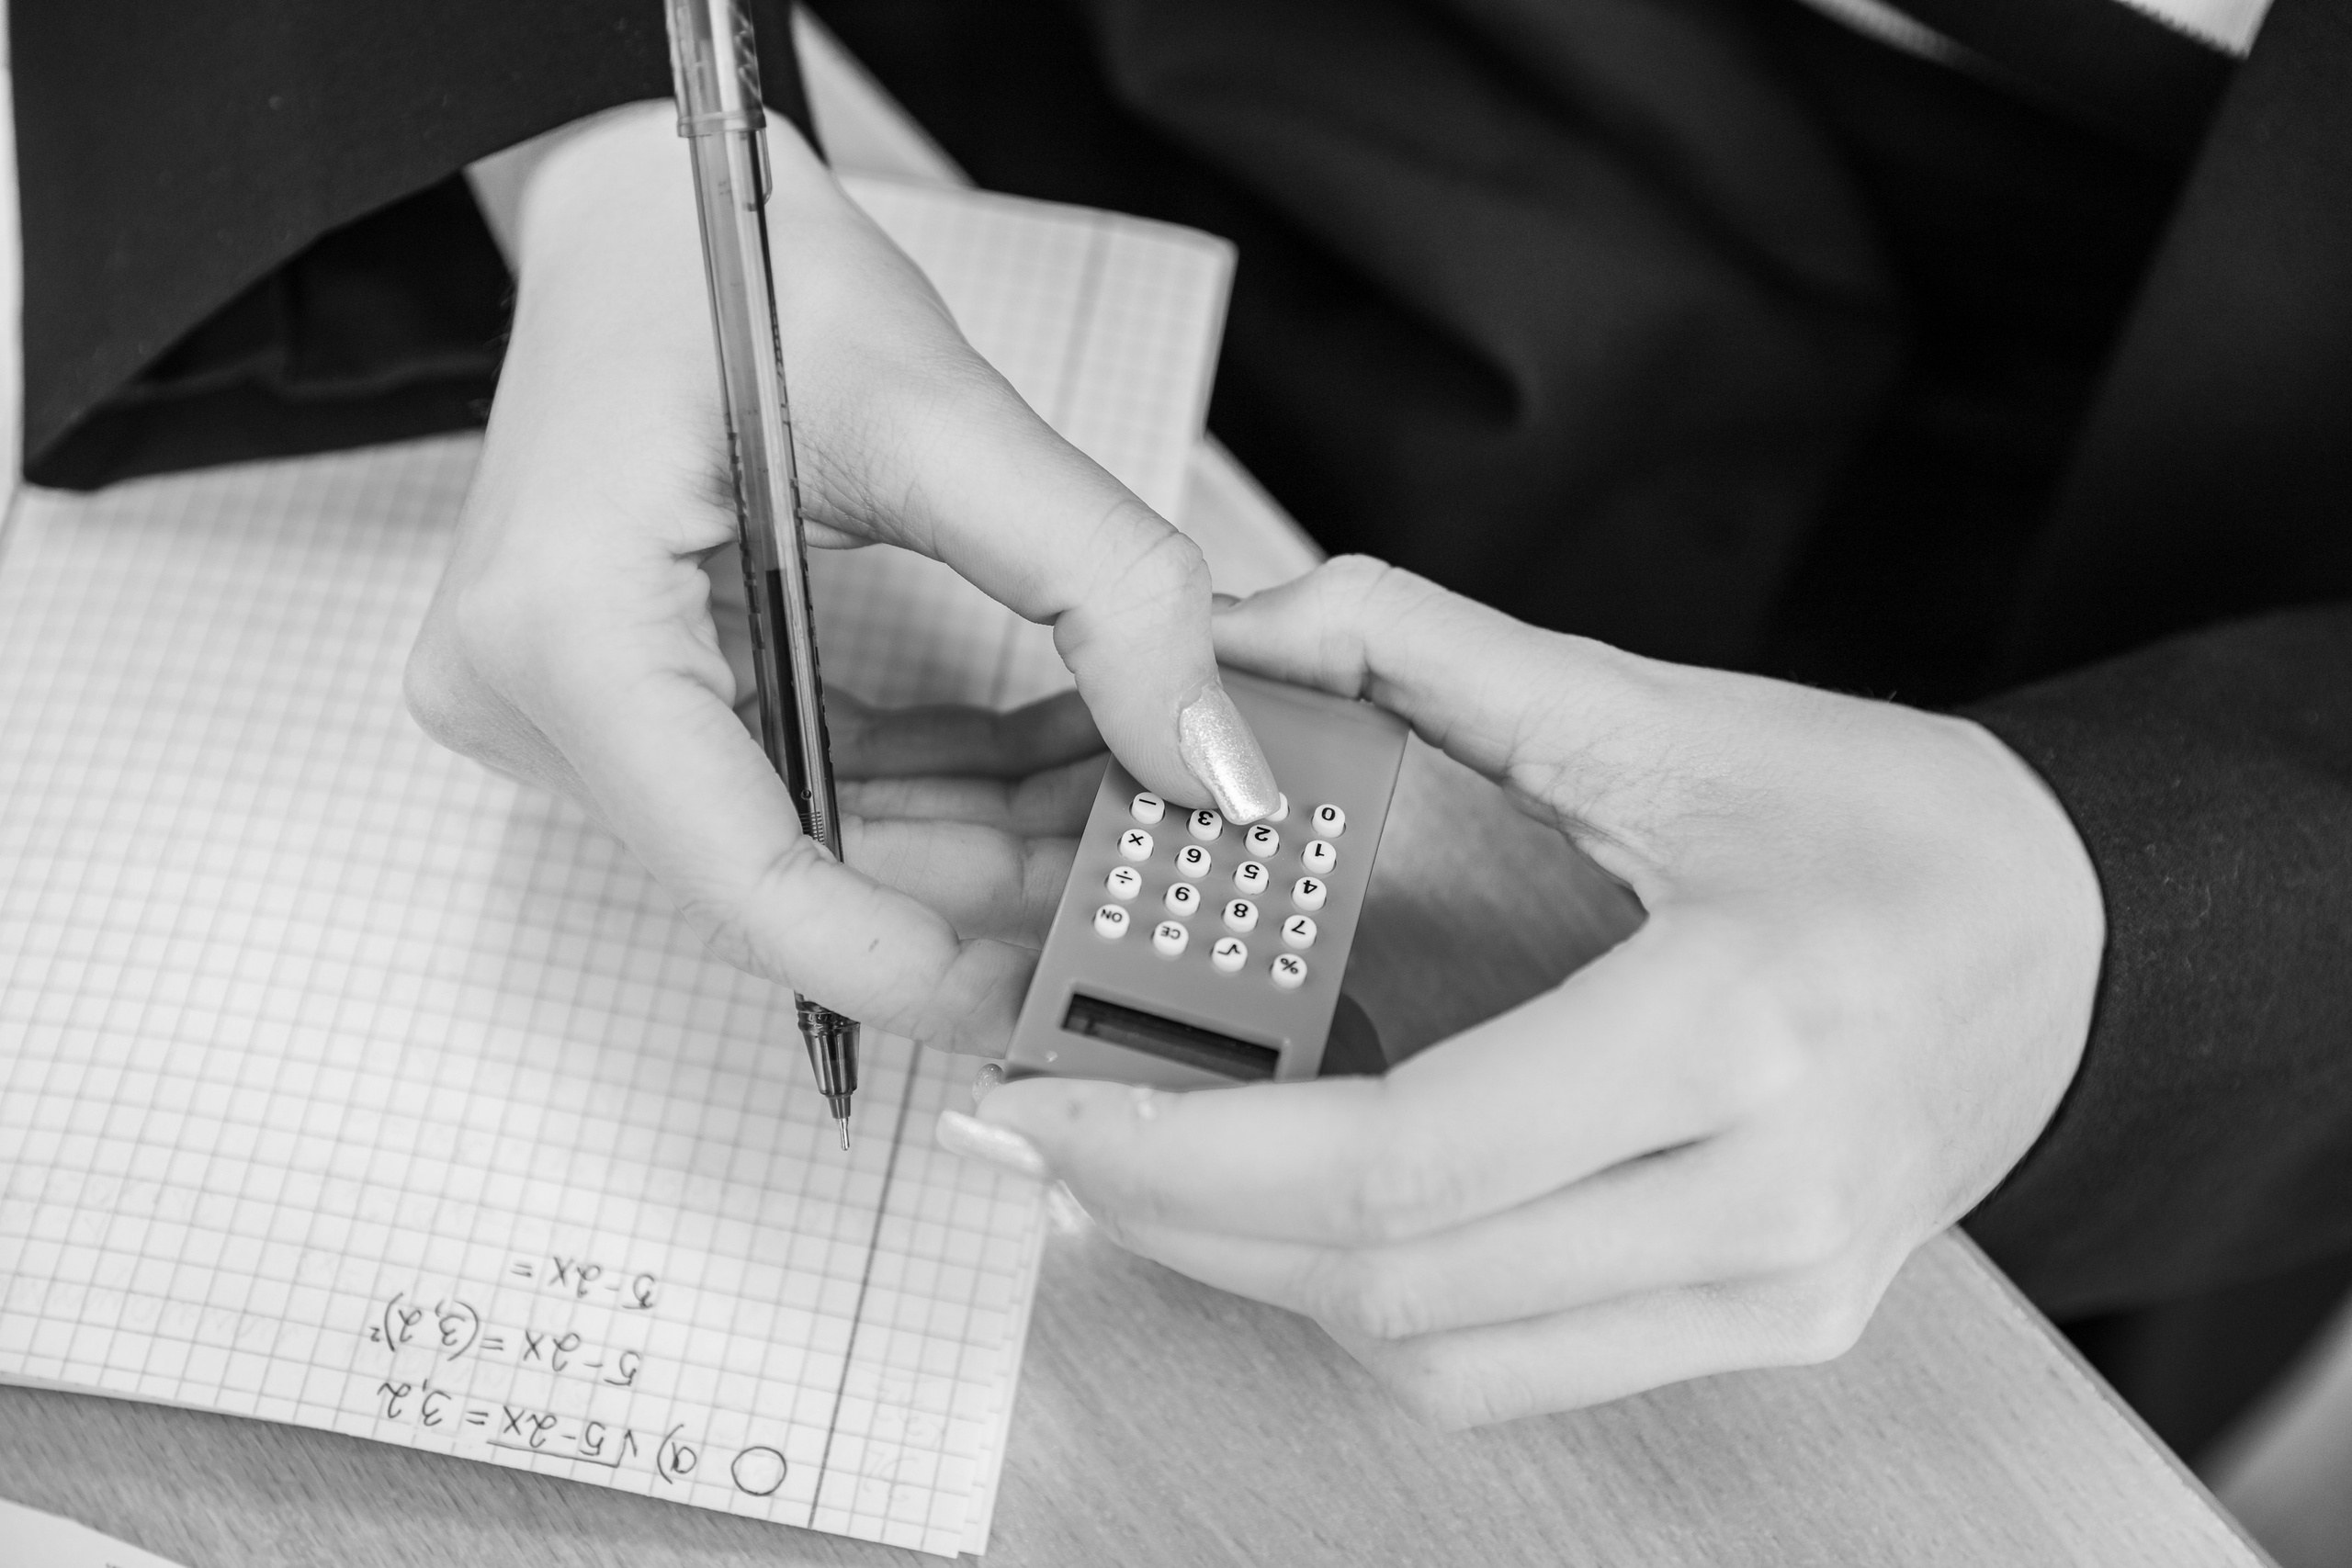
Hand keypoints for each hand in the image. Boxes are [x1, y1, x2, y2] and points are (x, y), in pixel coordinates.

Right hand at [404, 104, 1274, 1051]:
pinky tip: (1061, 760)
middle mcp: (532, 696)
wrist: (639, 201)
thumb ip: (1099, 587)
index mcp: (564, 632)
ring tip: (1135, 812)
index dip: (914, 962)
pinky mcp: (627, 695)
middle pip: (792, 863)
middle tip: (1150, 892)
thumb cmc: (738, 261)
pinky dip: (930, 779)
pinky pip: (798, 778)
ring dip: (976, 833)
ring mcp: (570, 706)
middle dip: (986, 886)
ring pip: (810, 833)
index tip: (1056, 1001)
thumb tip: (1214, 764)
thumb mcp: (938, 412)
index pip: (748, 872)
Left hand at [941, 556, 2105, 1425]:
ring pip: (1436, 1354)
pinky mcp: (1769, 1330)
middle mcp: (1764, 1198)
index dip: (1188, 1149)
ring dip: (1259, 1272)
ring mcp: (1774, 1293)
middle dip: (1180, 1216)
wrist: (2069, 941)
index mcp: (1734, 1029)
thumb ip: (1434, 654)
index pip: (1402, 1159)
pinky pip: (1513, 1370)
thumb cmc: (1883, 820)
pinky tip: (1299, 1217)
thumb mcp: (1666, 713)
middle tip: (1052, 1128)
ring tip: (1147, 1163)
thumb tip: (1245, 624)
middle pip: (1393, 1284)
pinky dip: (1374, 1307)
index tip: (1045, 1096)